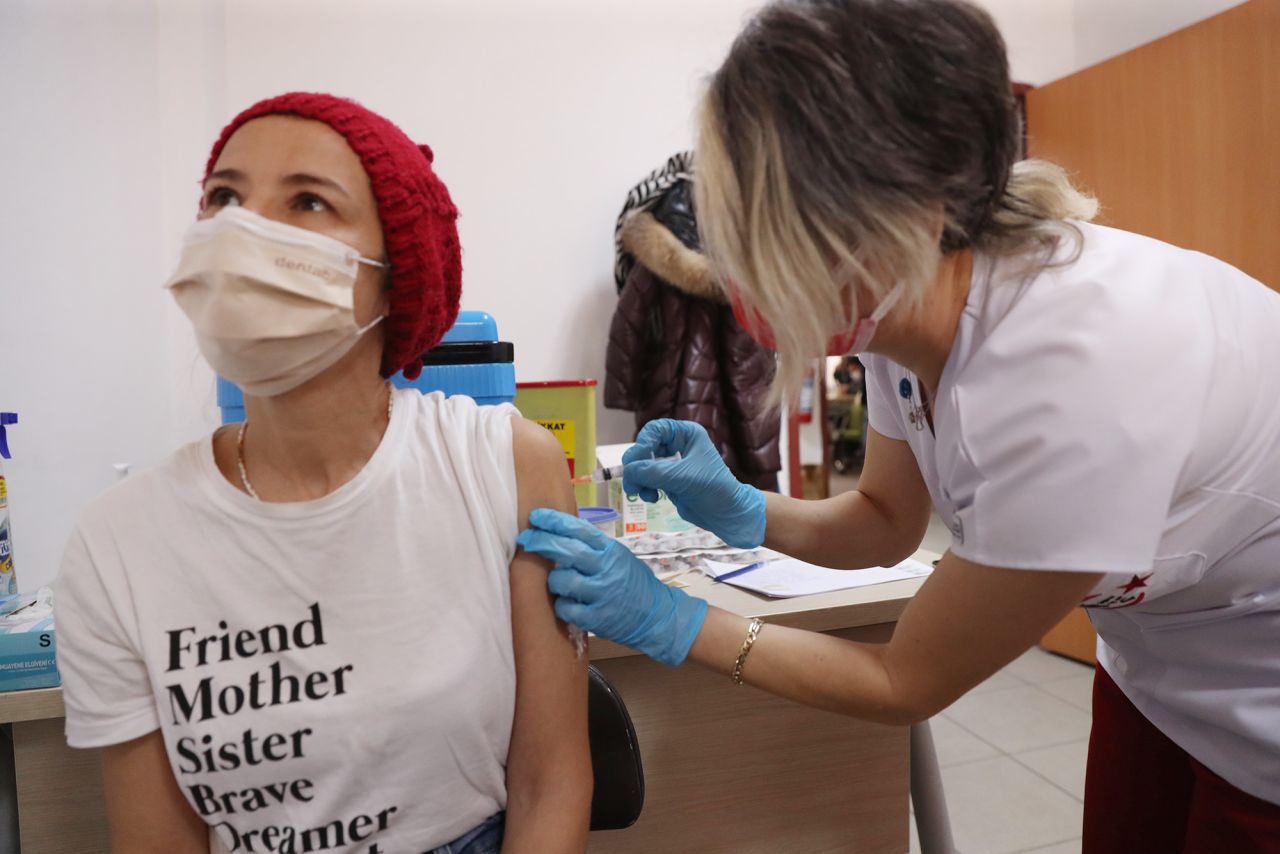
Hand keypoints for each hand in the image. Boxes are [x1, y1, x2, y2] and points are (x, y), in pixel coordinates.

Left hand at [517, 509, 707, 666]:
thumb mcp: (618, 557)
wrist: (657, 615)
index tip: (536, 516)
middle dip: (541, 542)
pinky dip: (562, 605)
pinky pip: (565, 608)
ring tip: (560, 582)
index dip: (555, 521)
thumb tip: (559, 534)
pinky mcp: (597, 618)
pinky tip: (568, 604)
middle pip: (567, 550)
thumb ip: (593, 548)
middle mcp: (606, 569)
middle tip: (526, 539)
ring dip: (554, 580)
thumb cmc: (632, 583)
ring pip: (562, 580)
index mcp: (611, 551)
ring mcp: (601, 594)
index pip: (579, 530)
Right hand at [622, 419, 765, 547]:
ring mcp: (672, 463)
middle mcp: (678, 445)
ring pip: (643, 465)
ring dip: (639, 480)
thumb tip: (627, 471)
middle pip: (645, 448)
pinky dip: (645, 488)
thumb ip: (653, 472)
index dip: (642, 444)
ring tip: (642, 494)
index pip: (655, 430)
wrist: (727, 515)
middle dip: (637, 466)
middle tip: (632, 482)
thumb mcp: (682, 478)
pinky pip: (647, 479)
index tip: (635, 462)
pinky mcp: (668, 480)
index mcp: (686, 434)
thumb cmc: (713, 489)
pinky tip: (652, 498)